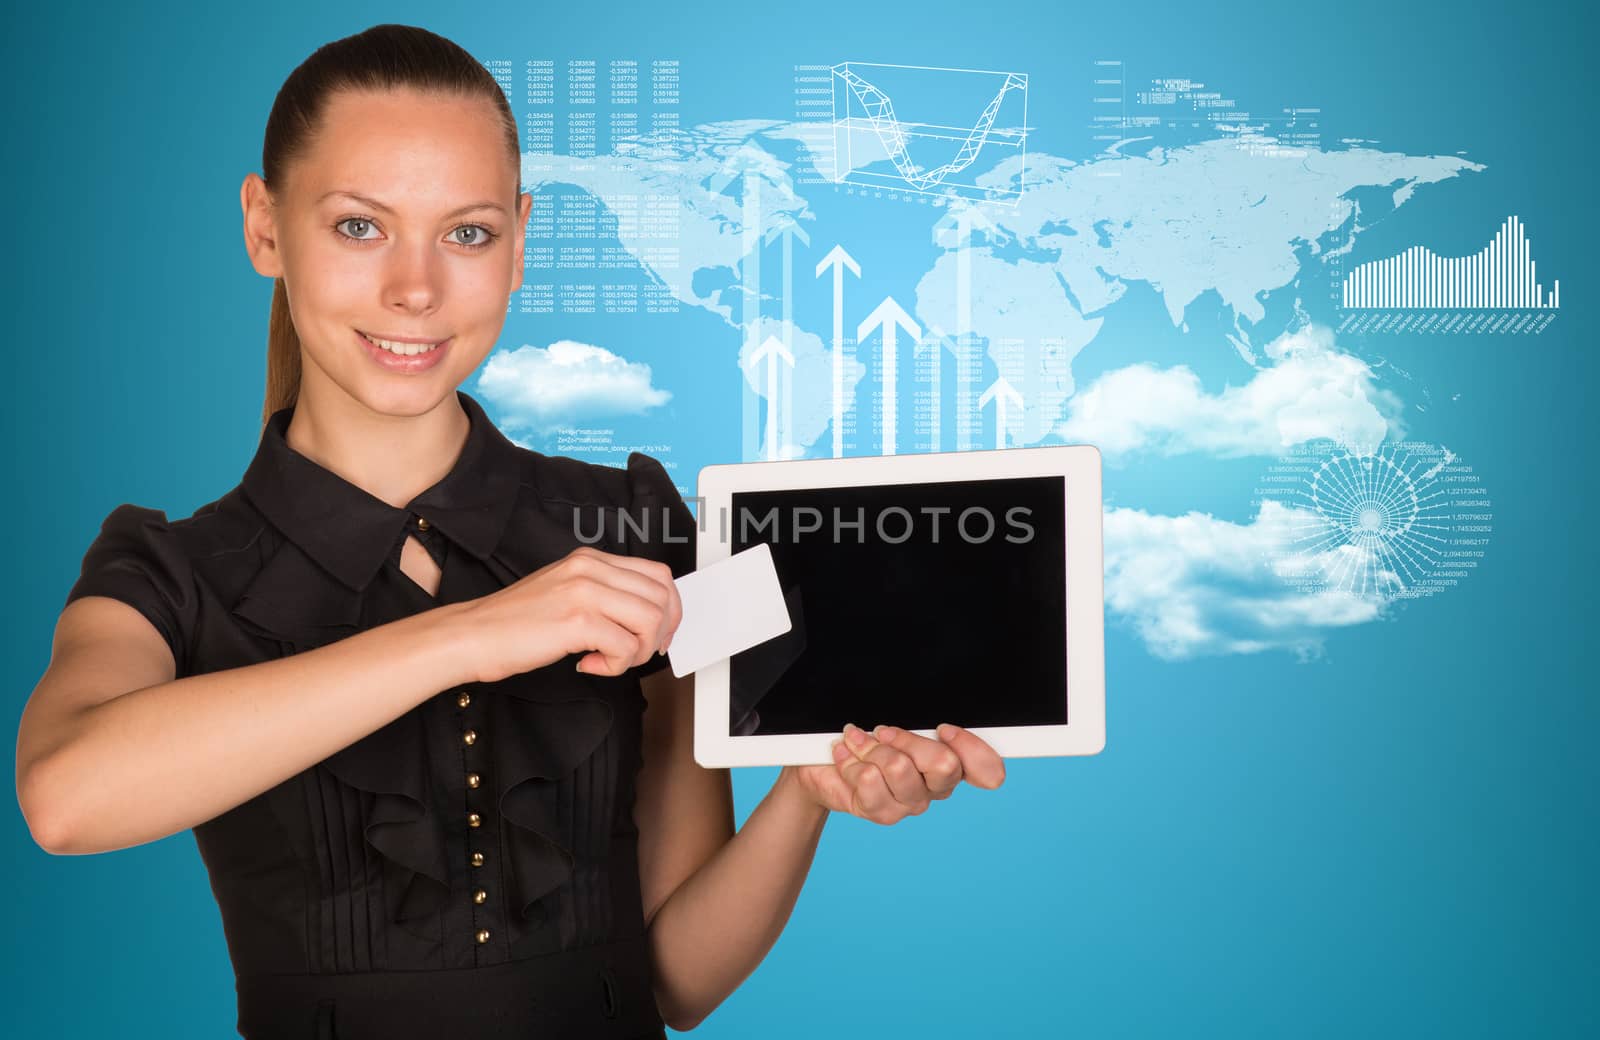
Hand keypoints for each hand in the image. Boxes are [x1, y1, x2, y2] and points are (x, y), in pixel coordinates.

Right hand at [449, 546, 682, 683]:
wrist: (472, 635)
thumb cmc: (514, 623)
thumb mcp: (565, 592)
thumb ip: (603, 596)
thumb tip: (645, 618)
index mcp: (590, 560)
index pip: (658, 575)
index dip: (670, 609)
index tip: (659, 634)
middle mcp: (590, 568)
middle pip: (662, 597)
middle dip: (660, 634)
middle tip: (636, 653)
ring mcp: (584, 592)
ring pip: (650, 621)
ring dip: (639, 651)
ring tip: (610, 660)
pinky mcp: (577, 620)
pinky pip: (625, 647)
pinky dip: (616, 665)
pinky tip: (589, 664)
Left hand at [783, 722, 1005, 821]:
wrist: (820, 764)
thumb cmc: (863, 738)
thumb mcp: (894, 724)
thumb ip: (919, 724)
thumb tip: (933, 723)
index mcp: (950, 763)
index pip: (988, 770)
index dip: (970, 748)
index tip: (944, 729)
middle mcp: (935, 788)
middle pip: (944, 765)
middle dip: (908, 739)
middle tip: (883, 732)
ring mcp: (909, 803)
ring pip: (901, 768)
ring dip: (872, 748)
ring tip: (856, 742)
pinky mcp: (881, 813)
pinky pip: (870, 780)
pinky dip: (851, 761)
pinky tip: (844, 758)